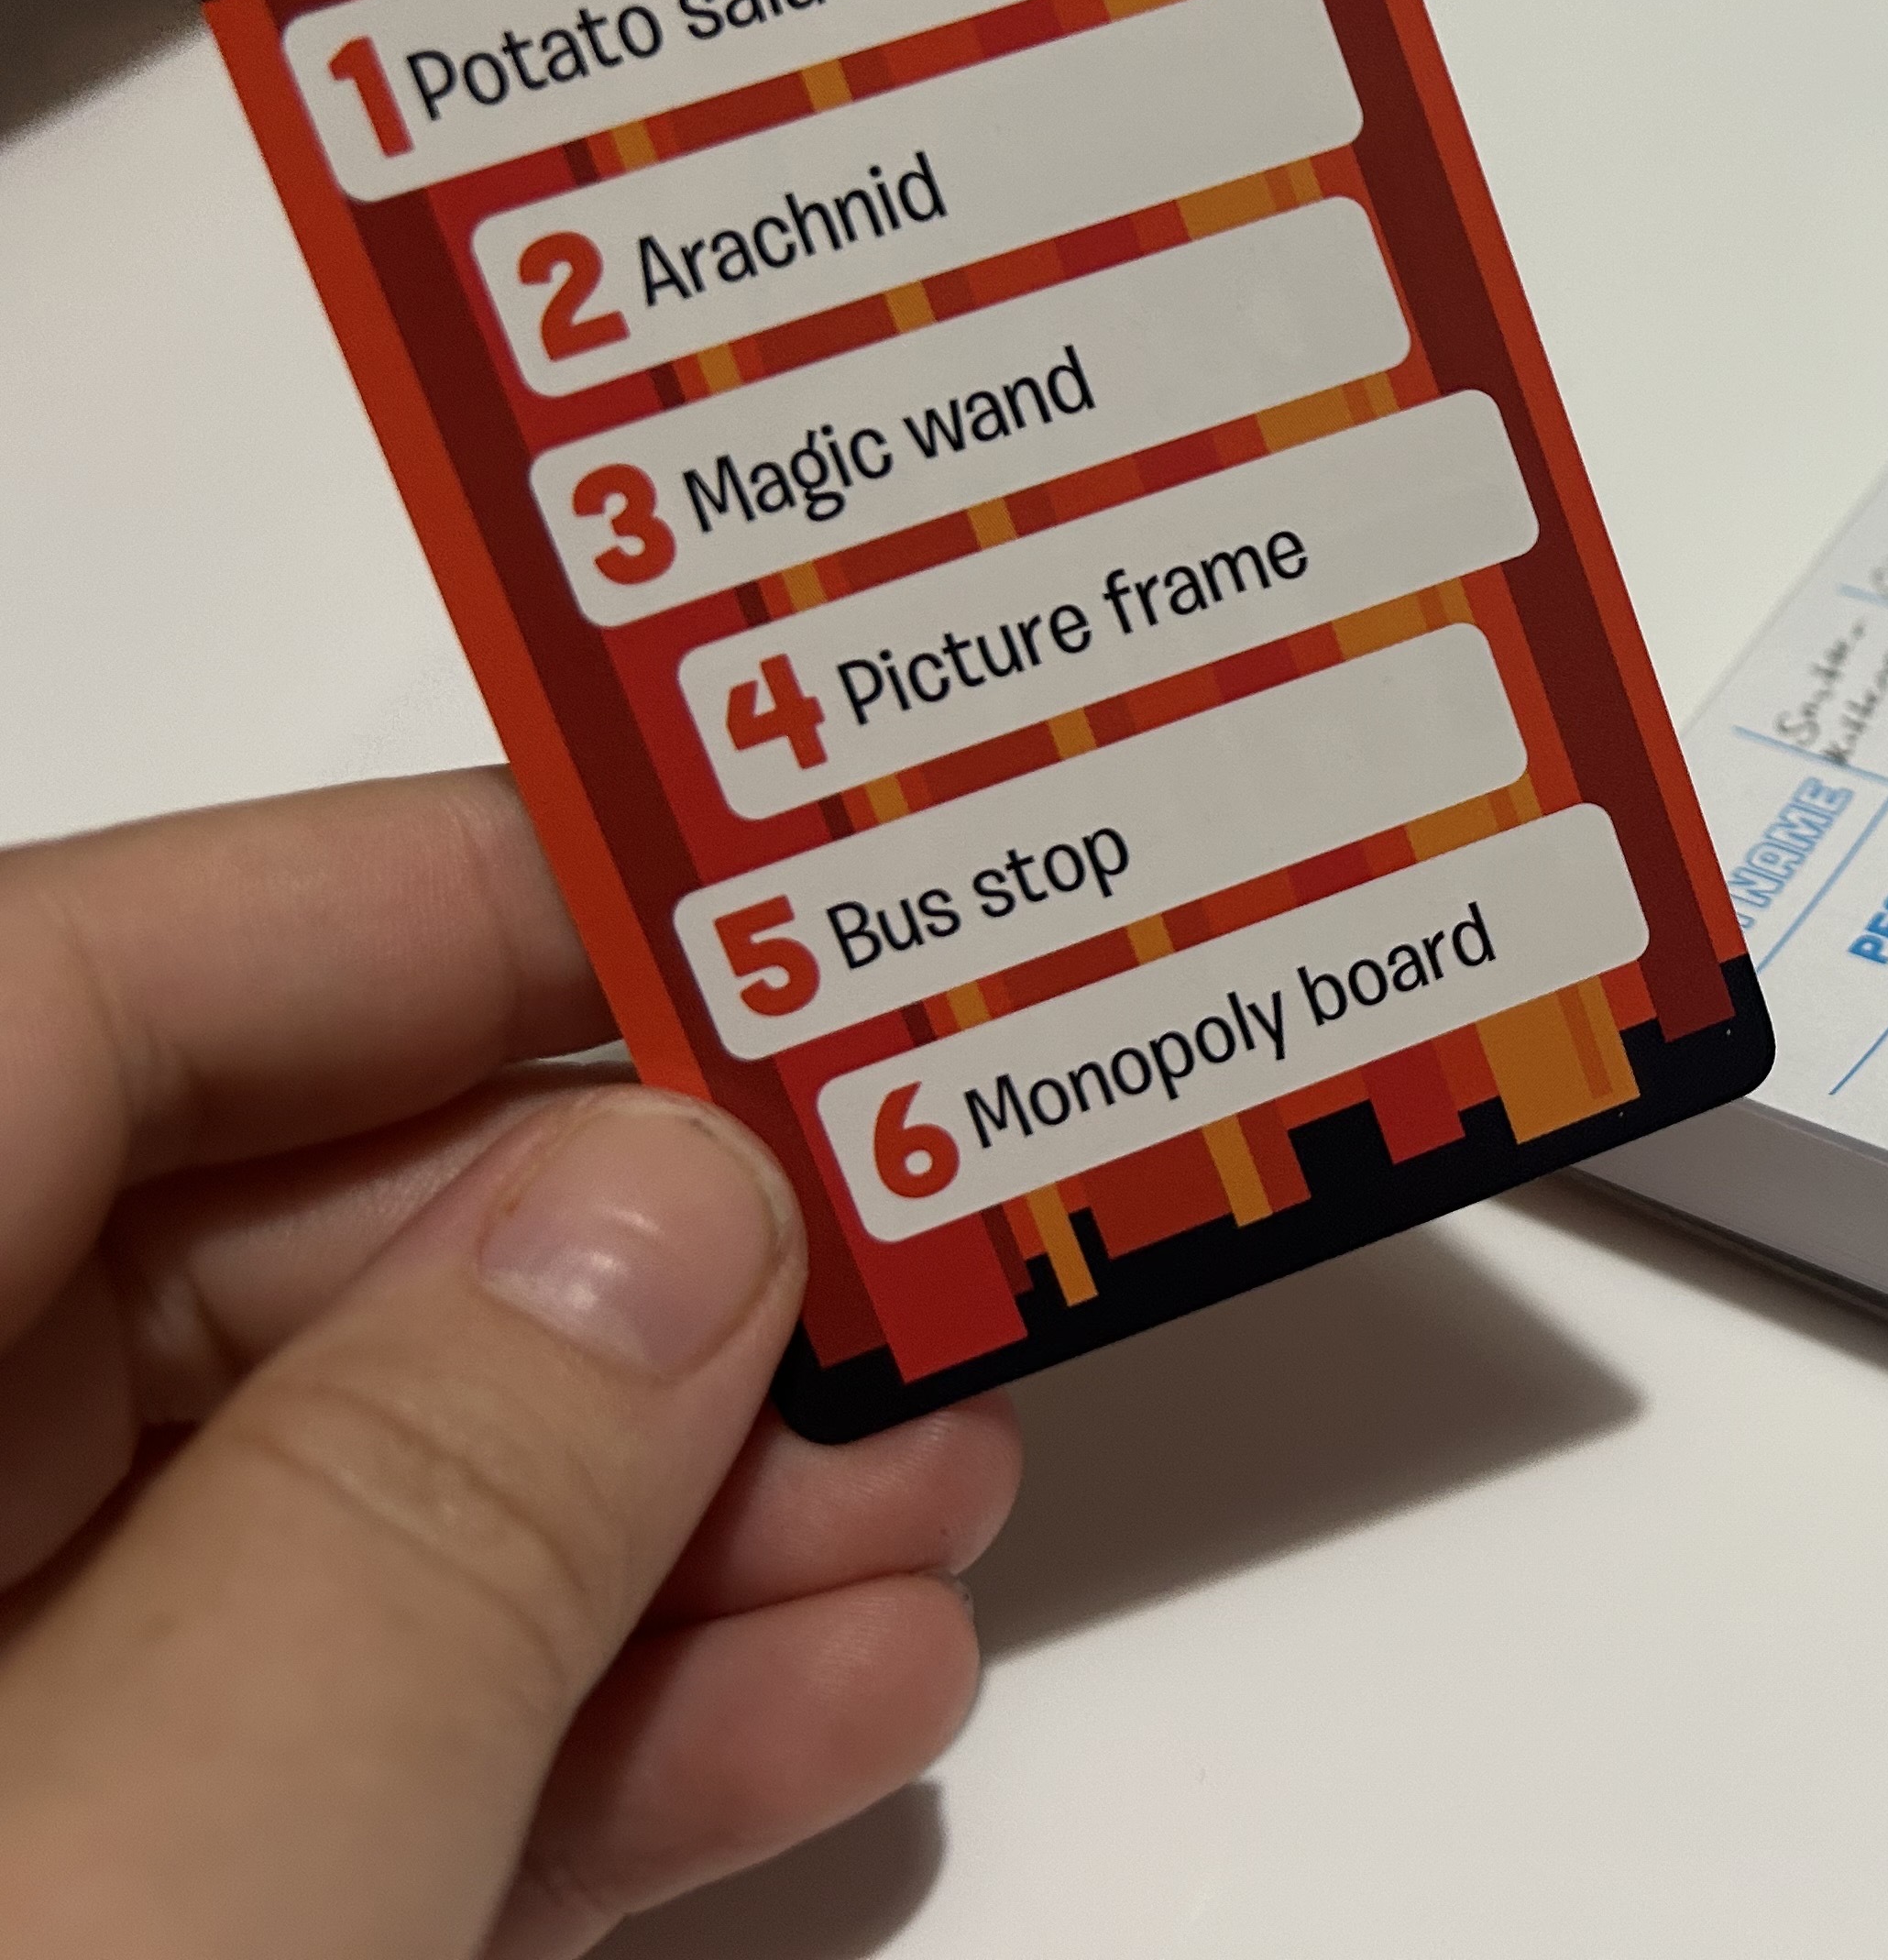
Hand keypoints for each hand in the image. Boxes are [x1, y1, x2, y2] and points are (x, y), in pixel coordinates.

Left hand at [0, 773, 1021, 1957]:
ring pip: (299, 1545)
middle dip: (621, 1283)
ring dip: (658, 1525)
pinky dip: (557, 1746)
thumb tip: (670, 1227)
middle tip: (914, 1279)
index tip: (763, 896)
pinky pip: (298, 1784)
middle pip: (227, 1272)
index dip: (428, 908)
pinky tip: (816, 1709)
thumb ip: (418, 1517)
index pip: (73, 1001)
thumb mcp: (144, 1873)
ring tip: (934, 1507)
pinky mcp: (62, 1923)